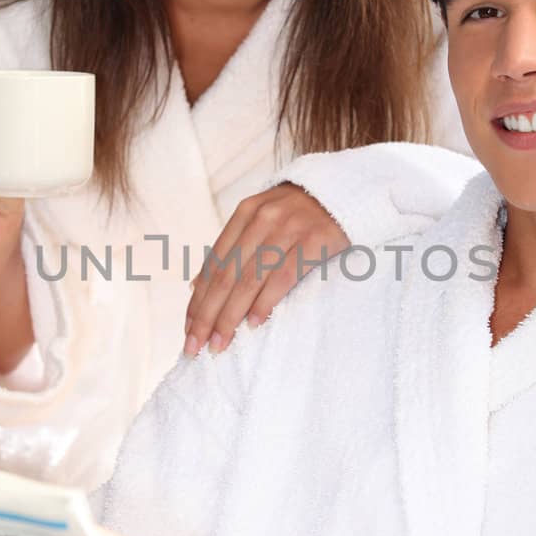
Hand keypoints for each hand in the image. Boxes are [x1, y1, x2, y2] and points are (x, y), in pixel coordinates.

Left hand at [184, 184, 348, 355]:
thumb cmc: (300, 213)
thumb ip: (232, 249)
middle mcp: (262, 220)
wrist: (347, 190)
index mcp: (245, 214)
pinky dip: (266, 302)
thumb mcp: (262, 220)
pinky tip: (254, 324)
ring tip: (219, 343)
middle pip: (226, 276)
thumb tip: (196, 286)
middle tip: (195, 345)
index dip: (198, 300)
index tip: (188, 330)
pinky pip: (283, 276)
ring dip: (230, 316)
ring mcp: (288, 229)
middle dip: (207, 315)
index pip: (214, 265)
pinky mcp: (313, 240)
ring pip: (249, 279)